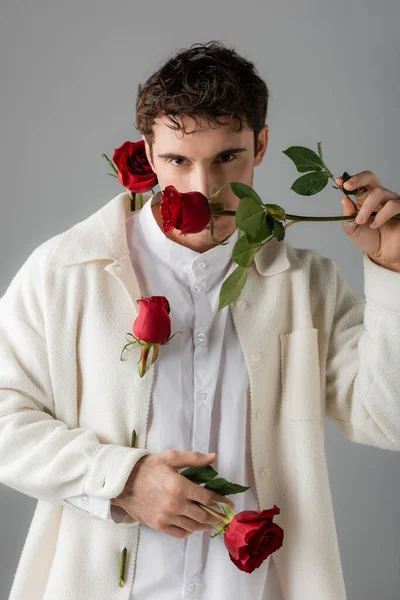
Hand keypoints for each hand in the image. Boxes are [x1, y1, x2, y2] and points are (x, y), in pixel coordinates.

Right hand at [111, 450, 234, 537]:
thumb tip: (214, 457)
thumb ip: (194, 459)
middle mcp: (175, 504)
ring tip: (213, 524)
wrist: (122, 481)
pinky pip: (179, 533)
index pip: (208, 498)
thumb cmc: (147, 467)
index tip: (230, 504)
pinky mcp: (159, 525)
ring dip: (206, 526)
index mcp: (180, 486)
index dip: (222, 502)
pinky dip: (189, 531)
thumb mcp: (171, 457)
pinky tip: (193, 526)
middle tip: (225, 518)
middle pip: (203, 515)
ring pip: (193, 526)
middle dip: (217, 517)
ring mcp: (167, 517)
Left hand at [336, 171, 399, 270]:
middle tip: (347, 187)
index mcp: (364, 199)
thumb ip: (347, 215)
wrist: (382, 254)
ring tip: (361, 221)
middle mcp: (378, 197)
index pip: (358, 183)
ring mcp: (391, 201)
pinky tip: (375, 225)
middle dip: (357, 180)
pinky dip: (381, 215)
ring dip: (366, 207)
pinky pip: (392, 204)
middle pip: (370, 177)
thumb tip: (344, 199)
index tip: (338, 181)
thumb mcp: (351, 229)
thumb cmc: (369, 240)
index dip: (349, 180)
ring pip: (379, 192)